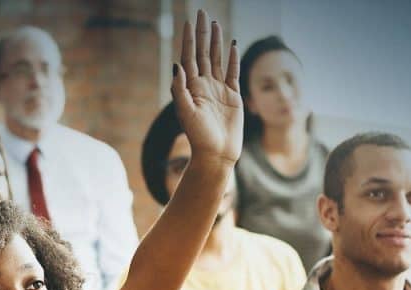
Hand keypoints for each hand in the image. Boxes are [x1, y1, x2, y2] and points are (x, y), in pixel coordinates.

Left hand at [171, 10, 242, 168]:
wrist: (216, 154)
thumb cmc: (198, 137)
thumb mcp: (186, 113)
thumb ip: (180, 89)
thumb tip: (177, 64)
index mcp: (191, 87)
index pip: (189, 56)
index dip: (189, 39)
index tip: (189, 21)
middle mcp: (204, 85)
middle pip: (202, 52)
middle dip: (202, 33)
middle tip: (203, 12)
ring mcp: (219, 89)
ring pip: (217, 59)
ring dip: (216, 41)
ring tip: (215, 24)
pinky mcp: (233, 96)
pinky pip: (233, 72)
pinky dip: (233, 58)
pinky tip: (233, 45)